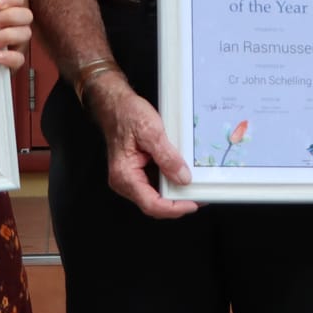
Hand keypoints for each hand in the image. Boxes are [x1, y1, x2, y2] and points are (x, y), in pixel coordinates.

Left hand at [0, 0, 32, 70]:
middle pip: (26, 15)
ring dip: (8, 35)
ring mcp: (17, 43)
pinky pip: (20, 58)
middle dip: (9, 16)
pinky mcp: (14, 60)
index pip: (17, 0)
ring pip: (26, 34)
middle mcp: (16, 26)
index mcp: (7, 13)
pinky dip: (9, 57)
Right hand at [86, 75, 196, 219]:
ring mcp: (130, 178)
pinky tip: (180, 174)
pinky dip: (168, 182)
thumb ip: (167, 157)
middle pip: (154, 204)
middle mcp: (125, 181)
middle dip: (177, 202)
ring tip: (192, 185)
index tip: (192, 203)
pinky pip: (154, 184)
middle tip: (198, 194)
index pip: (152, 204)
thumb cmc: (126, 114)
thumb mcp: (151, 131)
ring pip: (155, 196)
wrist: (114, 104)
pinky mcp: (136, 172)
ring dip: (174, 192)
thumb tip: (183, 178)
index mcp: (125, 175)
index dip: (174, 208)